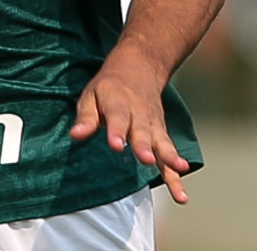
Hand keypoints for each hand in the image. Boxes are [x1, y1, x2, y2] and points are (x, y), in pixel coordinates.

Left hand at [70, 47, 190, 203]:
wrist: (140, 66)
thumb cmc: (110, 86)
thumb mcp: (92, 94)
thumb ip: (86, 117)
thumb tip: (76, 135)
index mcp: (118, 102)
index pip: (118, 117)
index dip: (117, 132)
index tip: (117, 145)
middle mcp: (139, 113)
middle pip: (142, 131)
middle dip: (144, 146)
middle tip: (147, 159)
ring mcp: (153, 124)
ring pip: (162, 142)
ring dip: (169, 157)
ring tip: (178, 170)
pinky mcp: (162, 134)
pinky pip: (169, 152)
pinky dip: (176, 169)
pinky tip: (181, 191)